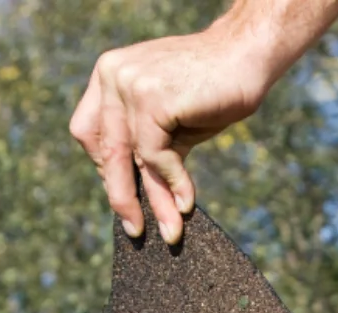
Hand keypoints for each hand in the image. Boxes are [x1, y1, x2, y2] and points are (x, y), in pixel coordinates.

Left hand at [70, 1, 337, 243]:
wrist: (247, 56)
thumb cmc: (212, 88)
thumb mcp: (171, 121)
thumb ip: (148, 147)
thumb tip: (139, 199)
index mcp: (108, 75)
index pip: (90, 133)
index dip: (105, 168)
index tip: (125, 194)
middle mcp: (112, 74)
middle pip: (104, 149)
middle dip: (121, 195)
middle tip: (135, 229)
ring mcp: (129, 83)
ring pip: (130, 157)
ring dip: (153, 200)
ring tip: (170, 230)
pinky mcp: (151, 99)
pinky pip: (154, 155)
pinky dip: (173, 183)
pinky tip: (187, 202)